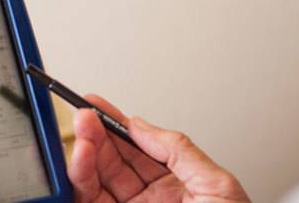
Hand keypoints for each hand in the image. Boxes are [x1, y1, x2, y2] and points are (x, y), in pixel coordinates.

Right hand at [68, 95, 249, 202]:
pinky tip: (81, 160)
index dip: (117, 124)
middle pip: (112, 160)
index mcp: (177, 186)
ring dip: (85, 153)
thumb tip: (141, 124)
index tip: (99, 105)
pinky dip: (80, 179)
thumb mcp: (218, 186)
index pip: (139, 148)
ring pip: (95, 180)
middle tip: (84, 115)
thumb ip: (179, 150)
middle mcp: (150, 200)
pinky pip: (88, 202)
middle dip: (96, 133)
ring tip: (82, 133)